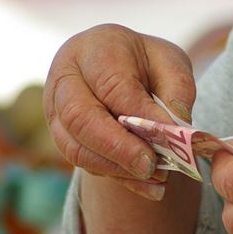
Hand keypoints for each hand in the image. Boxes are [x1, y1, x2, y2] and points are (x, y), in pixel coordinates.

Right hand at [44, 24, 194, 199]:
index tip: (168, 139)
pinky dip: (116, 176)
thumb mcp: (171, 64)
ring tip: (155, 178)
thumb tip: (173, 130)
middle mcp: (66, 76)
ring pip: (75, 146)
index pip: (113, 85)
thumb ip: (177, 91)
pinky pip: (81, 162)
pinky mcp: (60, 135)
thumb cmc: (148, 65)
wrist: (123, 69)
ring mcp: (55, 108)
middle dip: (119, 148)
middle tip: (152, 165)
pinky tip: (147, 185)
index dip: (140, 116)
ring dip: (117, 168)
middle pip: (80, 117)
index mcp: (96, 48)